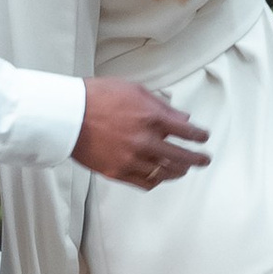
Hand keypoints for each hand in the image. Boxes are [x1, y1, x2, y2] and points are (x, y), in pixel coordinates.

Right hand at [73, 78, 209, 188]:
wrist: (68, 114)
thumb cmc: (96, 97)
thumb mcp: (134, 90)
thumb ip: (162, 105)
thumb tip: (182, 118)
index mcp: (152, 118)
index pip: (188, 132)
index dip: (200, 137)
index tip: (203, 138)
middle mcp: (145, 141)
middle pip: (182, 157)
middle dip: (197, 159)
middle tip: (203, 159)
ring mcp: (132, 159)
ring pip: (166, 172)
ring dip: (179, 171)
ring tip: (183, 169)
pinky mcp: (118, 172)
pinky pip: (146, 183)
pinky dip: (157, 180)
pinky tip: (159, 176)